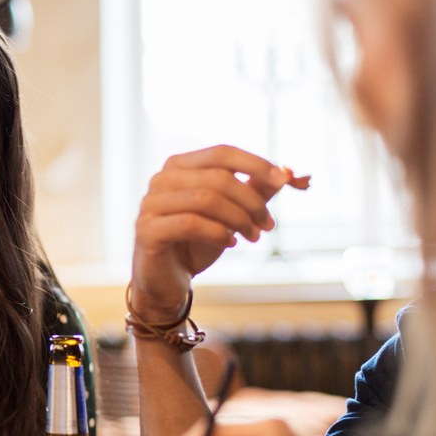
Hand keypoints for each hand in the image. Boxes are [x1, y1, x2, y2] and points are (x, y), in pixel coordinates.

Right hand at [131, 146, 290, 320]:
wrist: (167, 281)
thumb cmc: (197, 243)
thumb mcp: (231, 213)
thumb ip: (254, 191)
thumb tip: (288, 173)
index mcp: (179, 166)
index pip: (221, 153)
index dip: (255, 164)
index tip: (284, 180)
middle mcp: (161, 179)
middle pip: (218, 178)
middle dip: (252, 201)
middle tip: (268, 225)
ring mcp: (150, 204)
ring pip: (206, 199)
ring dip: (239, 219)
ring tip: (252, 236)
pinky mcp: (147, 230)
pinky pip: (190, 223)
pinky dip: (218, 233)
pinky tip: (230, 243)